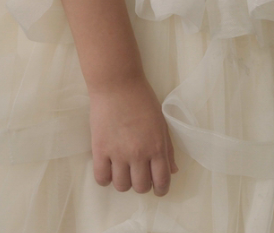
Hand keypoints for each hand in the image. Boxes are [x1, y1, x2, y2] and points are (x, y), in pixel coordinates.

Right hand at [89, 76, 178, 194]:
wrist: (117, 84)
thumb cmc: (142, 99)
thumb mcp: (161, 122)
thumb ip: (168, 149)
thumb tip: (173, 171)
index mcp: (157, 146)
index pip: (162, 181)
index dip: (161, 190)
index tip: (158, 189)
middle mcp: (139, 153)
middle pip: (141, 187)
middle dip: (142, 184)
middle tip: (139, 174)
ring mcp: (118, 153)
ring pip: (121, 186)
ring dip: (124, 181)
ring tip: (123, 169)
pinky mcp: (100, 150)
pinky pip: (101, 178)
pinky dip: (105, 178)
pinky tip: (109, 168)